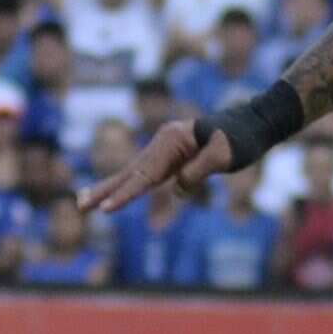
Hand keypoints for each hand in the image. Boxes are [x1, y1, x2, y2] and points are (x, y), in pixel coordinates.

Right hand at [80, 118, 231, 215]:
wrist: (253, 123)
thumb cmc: (241, 140)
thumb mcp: (225, 157)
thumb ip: (198, 172)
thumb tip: (176, 189)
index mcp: (172, 141)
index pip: (144, 175)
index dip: (125, 195)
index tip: (105, 209)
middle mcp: (163, 142)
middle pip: (129, 172)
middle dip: (104, 191)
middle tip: (79, 205)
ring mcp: (165, 148)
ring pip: (133, 172)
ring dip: (110, 188)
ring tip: (84, 202)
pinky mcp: (171, 155)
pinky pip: (146, 174)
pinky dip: (129, 184)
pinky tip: (116, 194)